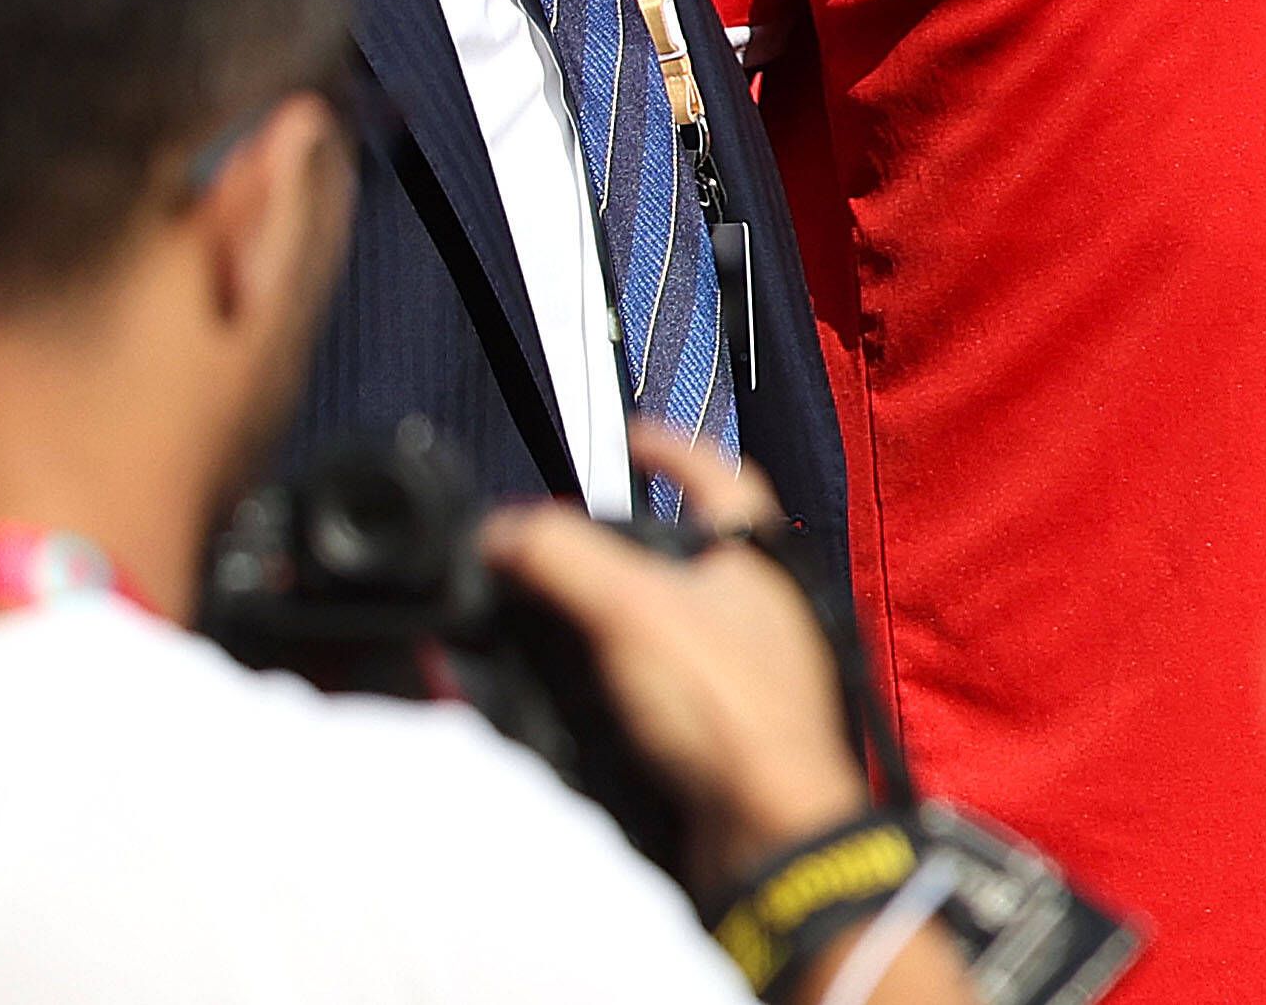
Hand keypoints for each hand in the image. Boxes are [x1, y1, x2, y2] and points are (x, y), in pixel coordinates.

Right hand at [484, 426, 869, 887]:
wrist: (765, 826)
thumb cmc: (729, 711)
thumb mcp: (628, 608)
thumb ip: (560, 557)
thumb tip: (500, 531)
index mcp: (757, 552)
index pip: (718, 472)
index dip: (672, 449)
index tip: (631, 440)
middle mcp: (762, 602)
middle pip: (691, 548)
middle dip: (628, 540)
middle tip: (567, 541)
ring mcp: (749, 666)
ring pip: (676, 618)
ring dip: (617, 611)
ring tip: (558, 611)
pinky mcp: (726, 724)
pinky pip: (669, 683)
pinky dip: (624, 676)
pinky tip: (585, 686)